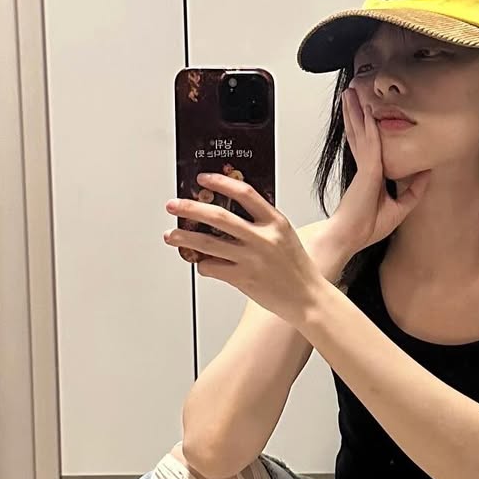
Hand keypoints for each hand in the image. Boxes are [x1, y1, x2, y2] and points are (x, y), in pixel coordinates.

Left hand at [164, 174, 325, 325]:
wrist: (307, 299)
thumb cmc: (296, 269)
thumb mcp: (285, 236)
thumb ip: (262, 223)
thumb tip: (230, 214)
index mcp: (275, 222)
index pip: (244, 194)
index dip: (221, 183)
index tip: (204, 179)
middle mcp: (263, 238)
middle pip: (219, 217)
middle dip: (191, 208)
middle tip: (173, 205)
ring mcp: (252, 259)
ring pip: (208, 244)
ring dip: (185, 238)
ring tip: (170, 235)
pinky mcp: (243, 279)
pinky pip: (213, 268)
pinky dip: (202, 265)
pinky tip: (201, 263)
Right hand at [334, 86, 430, 250]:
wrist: (350, 236)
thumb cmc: (366, 227)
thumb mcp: (399, 208)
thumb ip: (413, 192)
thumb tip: (427, 174)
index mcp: (370, 174)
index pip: (367, 145)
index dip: (364, 128)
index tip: (365, 112)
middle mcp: (365, 166)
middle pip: (359, 133)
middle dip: (355, 113)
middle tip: (352, 94)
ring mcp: (364, 166)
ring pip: (361, 132)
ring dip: (356, 111)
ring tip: (350, 92)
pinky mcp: (367, 169)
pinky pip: (369, 141)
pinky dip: (367, 125)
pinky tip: (365, 109)